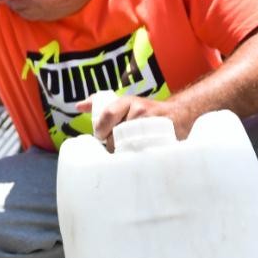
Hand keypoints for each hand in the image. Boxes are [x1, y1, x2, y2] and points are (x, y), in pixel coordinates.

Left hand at [75, 94, 196, 145]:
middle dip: (113, 143)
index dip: (101, 129)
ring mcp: (152, 122)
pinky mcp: (163, 136)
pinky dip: (138, 156)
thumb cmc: (145, 112)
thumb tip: (78, 106)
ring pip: (128, 144)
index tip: (102, 136)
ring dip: (125, 151)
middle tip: (119, 144)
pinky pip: (142, 151)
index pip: (107, 115)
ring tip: (130, 149)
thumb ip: (100, 105)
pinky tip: (139, 155)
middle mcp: (140, 109)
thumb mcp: (124, 104)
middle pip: (116, 134)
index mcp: (128, 101)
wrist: (178, 115)